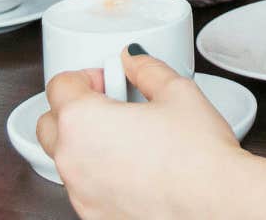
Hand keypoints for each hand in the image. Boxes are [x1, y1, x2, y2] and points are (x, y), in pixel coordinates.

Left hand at [38, 50, 245, 218]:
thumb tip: (135, 61)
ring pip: (66, 158)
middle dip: (74, 109)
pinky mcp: (95, 216)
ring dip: (86, 143)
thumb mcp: (177, 91)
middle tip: (109, 105)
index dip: (87, 75)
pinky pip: (85, 187)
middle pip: (50, 123)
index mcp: (82, 121)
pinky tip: (134, 168)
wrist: (216, 204)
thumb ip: (146, 68)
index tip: (108, 79)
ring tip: (128, 138)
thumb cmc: (198, 156)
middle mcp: (72, 159)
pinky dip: (99, 175)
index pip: (59, 85)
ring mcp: (81, 192)